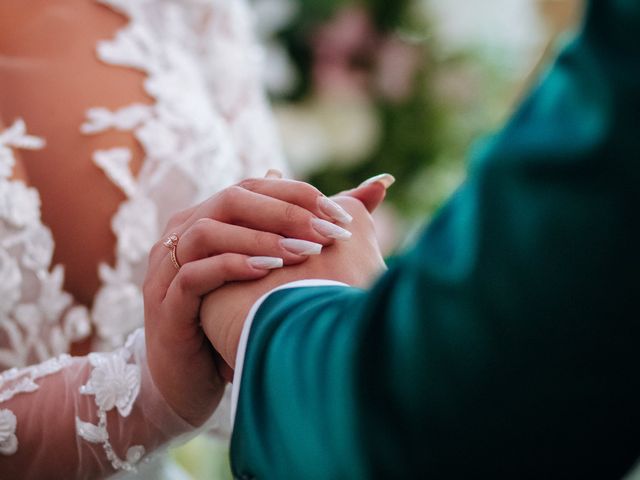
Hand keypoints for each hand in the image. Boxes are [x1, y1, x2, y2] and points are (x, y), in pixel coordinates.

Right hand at [143, 176, 356, 425]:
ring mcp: (168, 269)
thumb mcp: (267, 278)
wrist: (186, 382)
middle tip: (327, 233)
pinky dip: (231, 267)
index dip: (297, 195)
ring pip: (210, 232)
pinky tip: (267, 272)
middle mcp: (184, 234)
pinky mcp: (164, 305)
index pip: (253, 187)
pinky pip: (193, 275)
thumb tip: (365, 195)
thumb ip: (304, 237)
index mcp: (208, 220)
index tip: (340, 216)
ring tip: (304, 253)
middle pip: (232, 199)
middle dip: (285, 212)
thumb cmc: (234, 323)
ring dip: (261, 239)